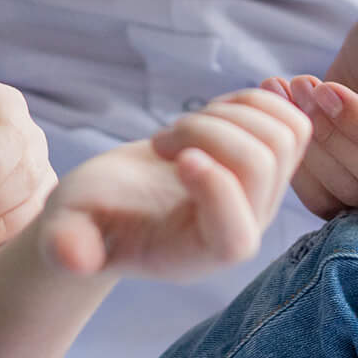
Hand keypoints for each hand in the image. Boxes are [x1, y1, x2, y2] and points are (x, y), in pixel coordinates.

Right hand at [41, 88, 310, 280]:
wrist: (121, 199)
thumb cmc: (93, 214)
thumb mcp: (66, 228)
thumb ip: (67, 244)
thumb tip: (70, 256)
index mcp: (199, 255)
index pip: (236, 236)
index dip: (214, 188)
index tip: (170, 154)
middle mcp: (244, 227)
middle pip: (261, 165)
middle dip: (207, 132)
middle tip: (162, 141)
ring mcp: (265, 194)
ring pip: (283, 136)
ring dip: (228, 114)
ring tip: (186, 127)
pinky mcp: (272, 160)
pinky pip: (291, 119)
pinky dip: (252, 101)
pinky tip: (211, 113)